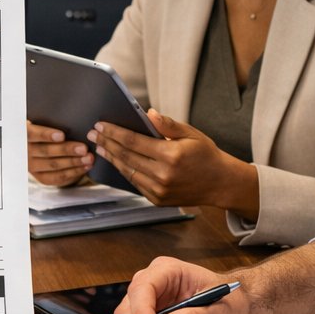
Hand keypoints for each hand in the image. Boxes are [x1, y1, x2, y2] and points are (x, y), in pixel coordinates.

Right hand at [26, 120, 91, 185]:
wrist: (40, 147)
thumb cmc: (46, 131)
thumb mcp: (43, 123)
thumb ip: (52, 121)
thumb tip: (74, 119)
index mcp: (24, 135)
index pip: (31, 134)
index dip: (45, 135)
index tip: (62, 135)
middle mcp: (26, 151)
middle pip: (45, 152)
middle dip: (66, 150)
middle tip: (83, 148)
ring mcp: (32, 166)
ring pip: (53, 165)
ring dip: (73, 162)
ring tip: (88, 158)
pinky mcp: (41, 177)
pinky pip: (58, 177)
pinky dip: (73, 172)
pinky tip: (85, 167)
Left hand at [88, 111, 257, 214]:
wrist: (221, 184)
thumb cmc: (206, 155)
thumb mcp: (192, 134)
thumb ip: (168, 125)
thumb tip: (148, 113)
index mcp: (171, 155)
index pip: (133, 141)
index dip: (114, 132)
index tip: (100, 126)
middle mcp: (163, 175)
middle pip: (126, 156)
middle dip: (107, 143)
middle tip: (93, 134)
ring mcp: (159, 190)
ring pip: (127, 171)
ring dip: (112, 158)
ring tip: (100, 147)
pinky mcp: (157, 200)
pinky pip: (135, 184)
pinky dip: (124, 171)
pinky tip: (116, 162)